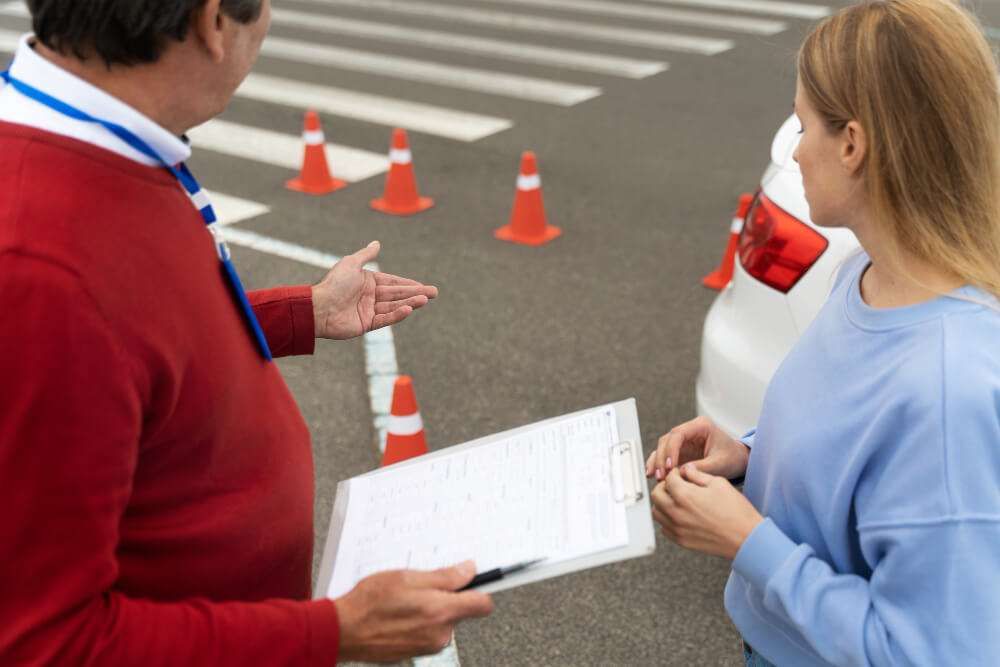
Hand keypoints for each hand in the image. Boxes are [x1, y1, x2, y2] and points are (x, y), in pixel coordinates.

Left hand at [312, 241, 438, 339]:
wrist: (318, 307)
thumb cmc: (333, 284)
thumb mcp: (350, 264)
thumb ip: (366, 255)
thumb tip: (377, 243)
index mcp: (367, 282)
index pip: (393, 282)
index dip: (408, 283)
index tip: (423, 285)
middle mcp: (370, 296)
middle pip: (397, 294)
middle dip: (416, 293)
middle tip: (434, 292)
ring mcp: (369, 311)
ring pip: (394, 306)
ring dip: (411, 302)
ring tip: (426, 299)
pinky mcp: (366, 324)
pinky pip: (385, 318)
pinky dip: (397, 314)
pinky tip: (409, 309)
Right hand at [335, 561, 493, 662]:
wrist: (343, 630)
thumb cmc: (369, 602)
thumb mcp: (408, 577)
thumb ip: (444, 576)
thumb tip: (468, 571)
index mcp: (442, 612)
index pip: (482, 604)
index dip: (480, 589)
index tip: (477, 580)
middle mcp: (440, 633)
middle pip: (460, 611)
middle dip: (447, 597)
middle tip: (423, 584)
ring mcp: (428, 646)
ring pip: (442, 621)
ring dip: (431, 609)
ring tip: (405, 599)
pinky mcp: (416, 652)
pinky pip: (428, 632)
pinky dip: (419, 622)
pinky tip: (399, 613)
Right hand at [646, 416, 748, 481]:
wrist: (738, 460)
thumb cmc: (732, 458)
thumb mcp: (720, 464)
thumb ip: (701, 467)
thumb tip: (681, 472)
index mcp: (701, 426)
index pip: (678, 434)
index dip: (671, 450)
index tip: (670, 466)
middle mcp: (689, 430)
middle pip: (667, 440)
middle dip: (662, 458)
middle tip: (662, 475)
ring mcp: (683, 440)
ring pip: (663, 447)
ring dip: (657, 461)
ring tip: (656, 476)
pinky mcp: (680, 451)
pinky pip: (665, 455)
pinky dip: (658, 464)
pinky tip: (654, 473)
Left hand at [651, 465, 762, 559]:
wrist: (746, 538)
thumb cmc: (736, 511)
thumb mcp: (718, 483)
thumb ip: (697, 474)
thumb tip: (684, 469)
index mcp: (685, 496)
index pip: (668, 478)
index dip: (674, 473)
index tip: (680, 473)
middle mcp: (676, 513)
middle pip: (656, 495)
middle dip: (664, 486)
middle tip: (675, 485)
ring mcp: (677, 529)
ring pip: (656, 512)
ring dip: (662, 503)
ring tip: (676, 500)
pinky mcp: (681, 541)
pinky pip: (664, 528)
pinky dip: (667, 519)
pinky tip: (680, 514)